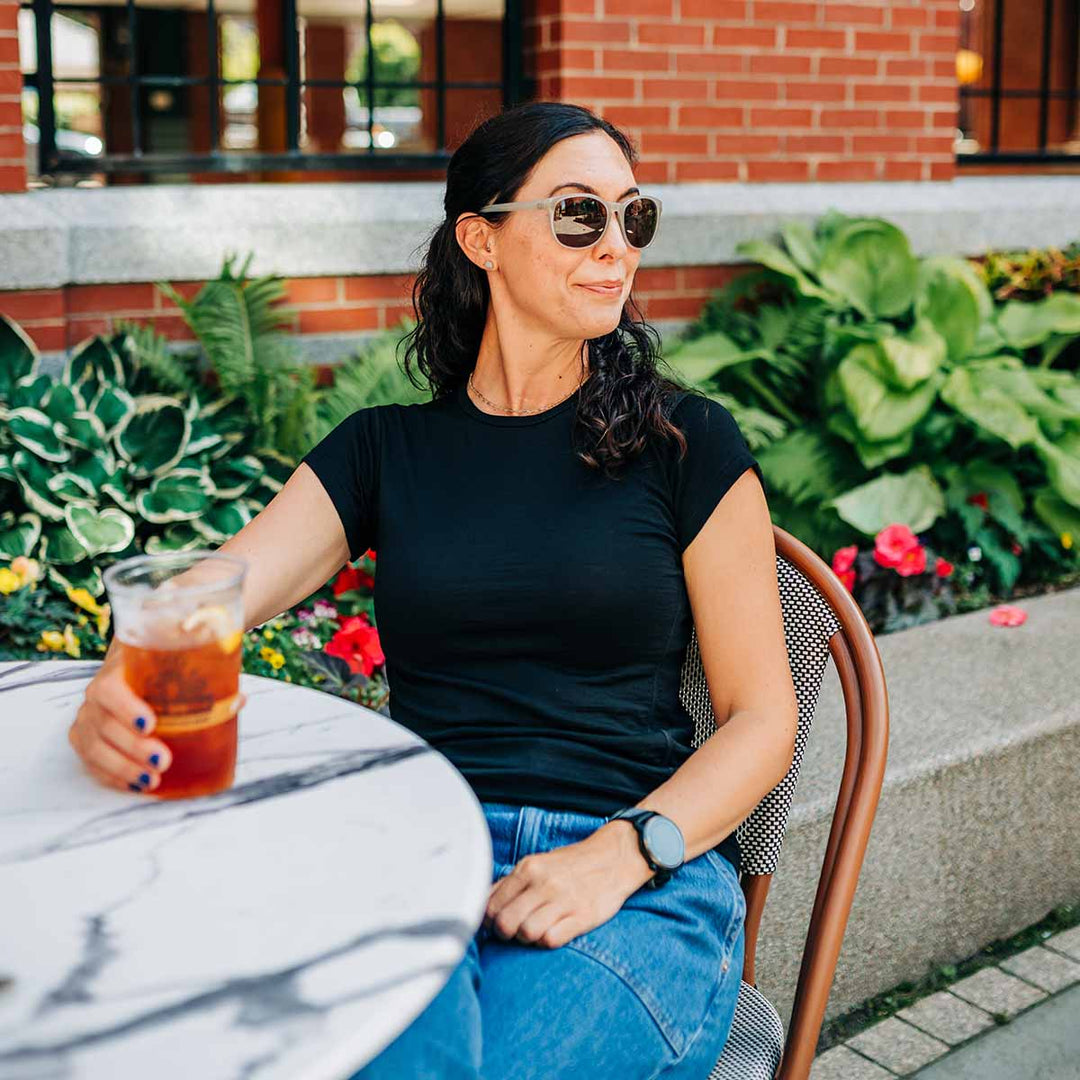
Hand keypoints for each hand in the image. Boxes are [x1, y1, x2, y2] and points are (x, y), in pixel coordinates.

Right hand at [67, 654, 245, 793]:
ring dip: (123, 768)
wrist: (130, 667)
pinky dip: (113, 777)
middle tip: (163, 761)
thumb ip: (206, 678)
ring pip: (95, 748)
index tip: (151, 724)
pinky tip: (136, 785)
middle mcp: (95, 697)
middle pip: (105, 725)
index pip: (110, 689)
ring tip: (151, 781)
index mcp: (117, 671)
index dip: (126, 708)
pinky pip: (92, 763)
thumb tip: (238, 700)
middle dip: (133, 747)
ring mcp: (87, 720)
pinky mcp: (85, 740)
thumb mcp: (177, 664)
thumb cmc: (158, 667)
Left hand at [484, 825, 650, 949]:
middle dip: (505, 934)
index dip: (490, 921)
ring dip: (527, 939)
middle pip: (505, 923)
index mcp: (528, 868)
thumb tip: (484, 903)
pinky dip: (547, 942)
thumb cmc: (571, 865)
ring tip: (535, 931)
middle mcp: (543, 882)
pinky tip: (552, 932)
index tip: (497, 924)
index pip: (492, 904)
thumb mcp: (538, 864)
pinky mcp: (583, 916)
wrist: (614, 858)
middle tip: (514, 932)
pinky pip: (551, 940)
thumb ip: (512, 882)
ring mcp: (564, 899)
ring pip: (526, 933)